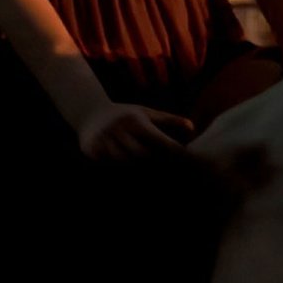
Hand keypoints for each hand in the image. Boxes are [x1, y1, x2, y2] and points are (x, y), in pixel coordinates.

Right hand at [75, 101, 194, 160]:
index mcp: (135, 120)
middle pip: (141, 154)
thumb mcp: (146, 113)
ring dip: (132, 167)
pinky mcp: (91, 148)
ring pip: (123, 161)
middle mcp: (119, 128)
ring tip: (142, 170)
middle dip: (151, 162)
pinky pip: (107, 164)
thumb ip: (169, 120)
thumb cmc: (125, 114)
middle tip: (162, 170)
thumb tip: (192, 127)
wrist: (90, 112)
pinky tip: (121, 168)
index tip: (181, 160)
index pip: (157, 139)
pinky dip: (115, 167)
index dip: (170, 150)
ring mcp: (104, 138)